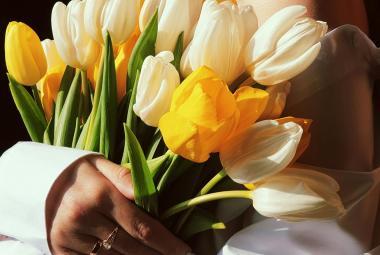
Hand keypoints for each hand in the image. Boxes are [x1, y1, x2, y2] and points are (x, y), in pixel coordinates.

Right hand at [45, 155, 190, 254]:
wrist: (37, 182)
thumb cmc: (78, 172)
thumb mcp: (101, 165)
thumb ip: (126, 178)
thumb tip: (150, 194)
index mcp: (100, 195)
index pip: (141, 226)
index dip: (165, 242)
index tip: (183, 251)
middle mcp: (85, 218)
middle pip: (130, 247)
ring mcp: (70, 237)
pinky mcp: (60, 249)